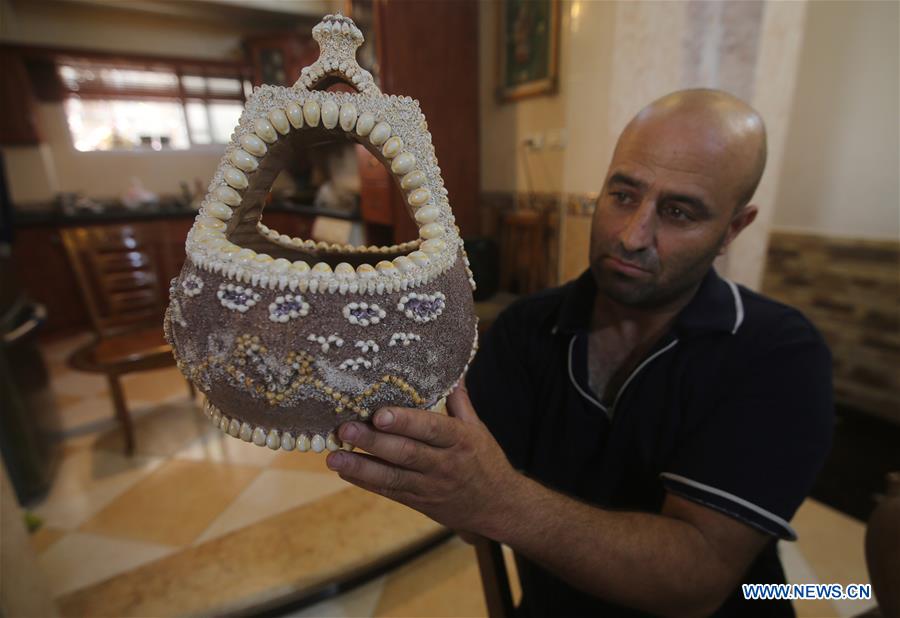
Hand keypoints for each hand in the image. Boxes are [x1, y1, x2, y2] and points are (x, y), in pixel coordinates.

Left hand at [325, 383, 520, 536]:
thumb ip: (458, 400)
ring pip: (392, 476)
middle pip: (406, 453)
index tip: (379, 414)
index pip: (431, 429)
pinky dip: (365, 481)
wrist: (498, 507)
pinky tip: (344, 469)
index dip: (405, 422)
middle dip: (373, 441)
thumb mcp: (477, 428)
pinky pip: (389, 491)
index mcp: (460, 440)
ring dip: (360, 466)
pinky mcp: (418, 502)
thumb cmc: (485, 460)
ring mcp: (429, 486)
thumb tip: (450, 367)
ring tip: (333, 456)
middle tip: (345, 427)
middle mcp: (444, 464)